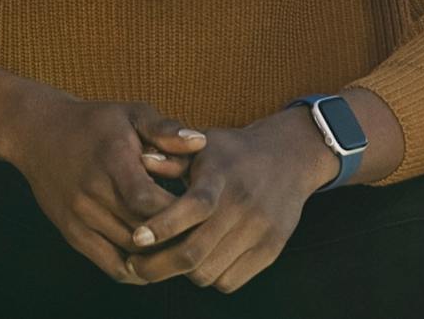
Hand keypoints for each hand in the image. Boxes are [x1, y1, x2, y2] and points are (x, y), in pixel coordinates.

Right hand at [7, 94, 207, 285]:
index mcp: (112, 159)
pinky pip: (110, 265)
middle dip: (175, 234)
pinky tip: (154, 258)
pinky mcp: (72, 233)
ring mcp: (79, 215)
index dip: (176, 211)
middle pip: (142, 229)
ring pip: (129, 251)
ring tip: (183, 243)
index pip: (147, 201)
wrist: (40, 133)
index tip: (198, 207)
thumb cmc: (96, 122)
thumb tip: (201, 143)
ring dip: (158, 253)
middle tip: (200, 232)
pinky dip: (135, 269)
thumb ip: (166, 129)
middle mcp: (92, 191)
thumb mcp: (131, 113)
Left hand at [125, 115, 323, 293]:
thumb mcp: (203, 144)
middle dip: (157, 265)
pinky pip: (229, 281)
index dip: (163, 225)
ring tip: (168, 259)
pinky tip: (201, 260)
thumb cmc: (233, 152)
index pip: (193, 206)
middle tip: (136, 264)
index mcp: (222, 175)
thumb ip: (171, 158)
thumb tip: (142, 161)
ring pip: (208, 272)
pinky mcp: (270, 250)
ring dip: (183, 272)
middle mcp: (243, 204)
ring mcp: (259, 230)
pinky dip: (209, 276)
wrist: (288, 158)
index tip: (137, 237)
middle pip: (194, 252)